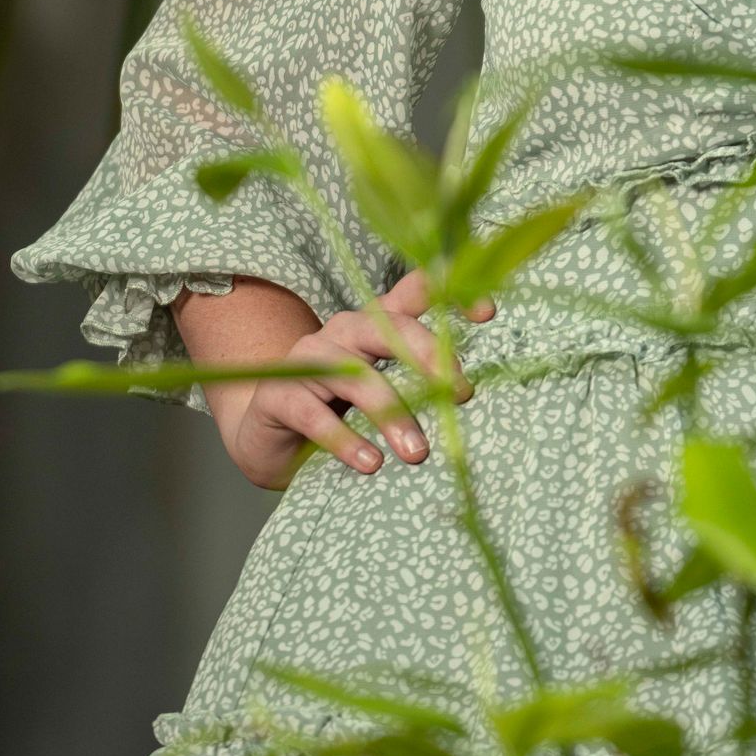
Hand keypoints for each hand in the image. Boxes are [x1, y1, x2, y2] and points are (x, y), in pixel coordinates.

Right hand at [208, 269, 495, 493]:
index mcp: (376, 325)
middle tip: (459, 393)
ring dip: (392, 412)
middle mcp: (343, 331)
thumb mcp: (385, 395)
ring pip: (356, 374)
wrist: (268, 439)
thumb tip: (469, 406)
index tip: (487, 313)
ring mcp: (308, 359)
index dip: (451, 292)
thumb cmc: (340, 413)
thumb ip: (421, 387)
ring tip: (417, 452)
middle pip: (388, 326)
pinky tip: (369, 463)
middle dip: (428, 355)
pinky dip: (345, 440)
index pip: (415, 292)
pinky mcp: (279, 394)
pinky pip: (313, 414)